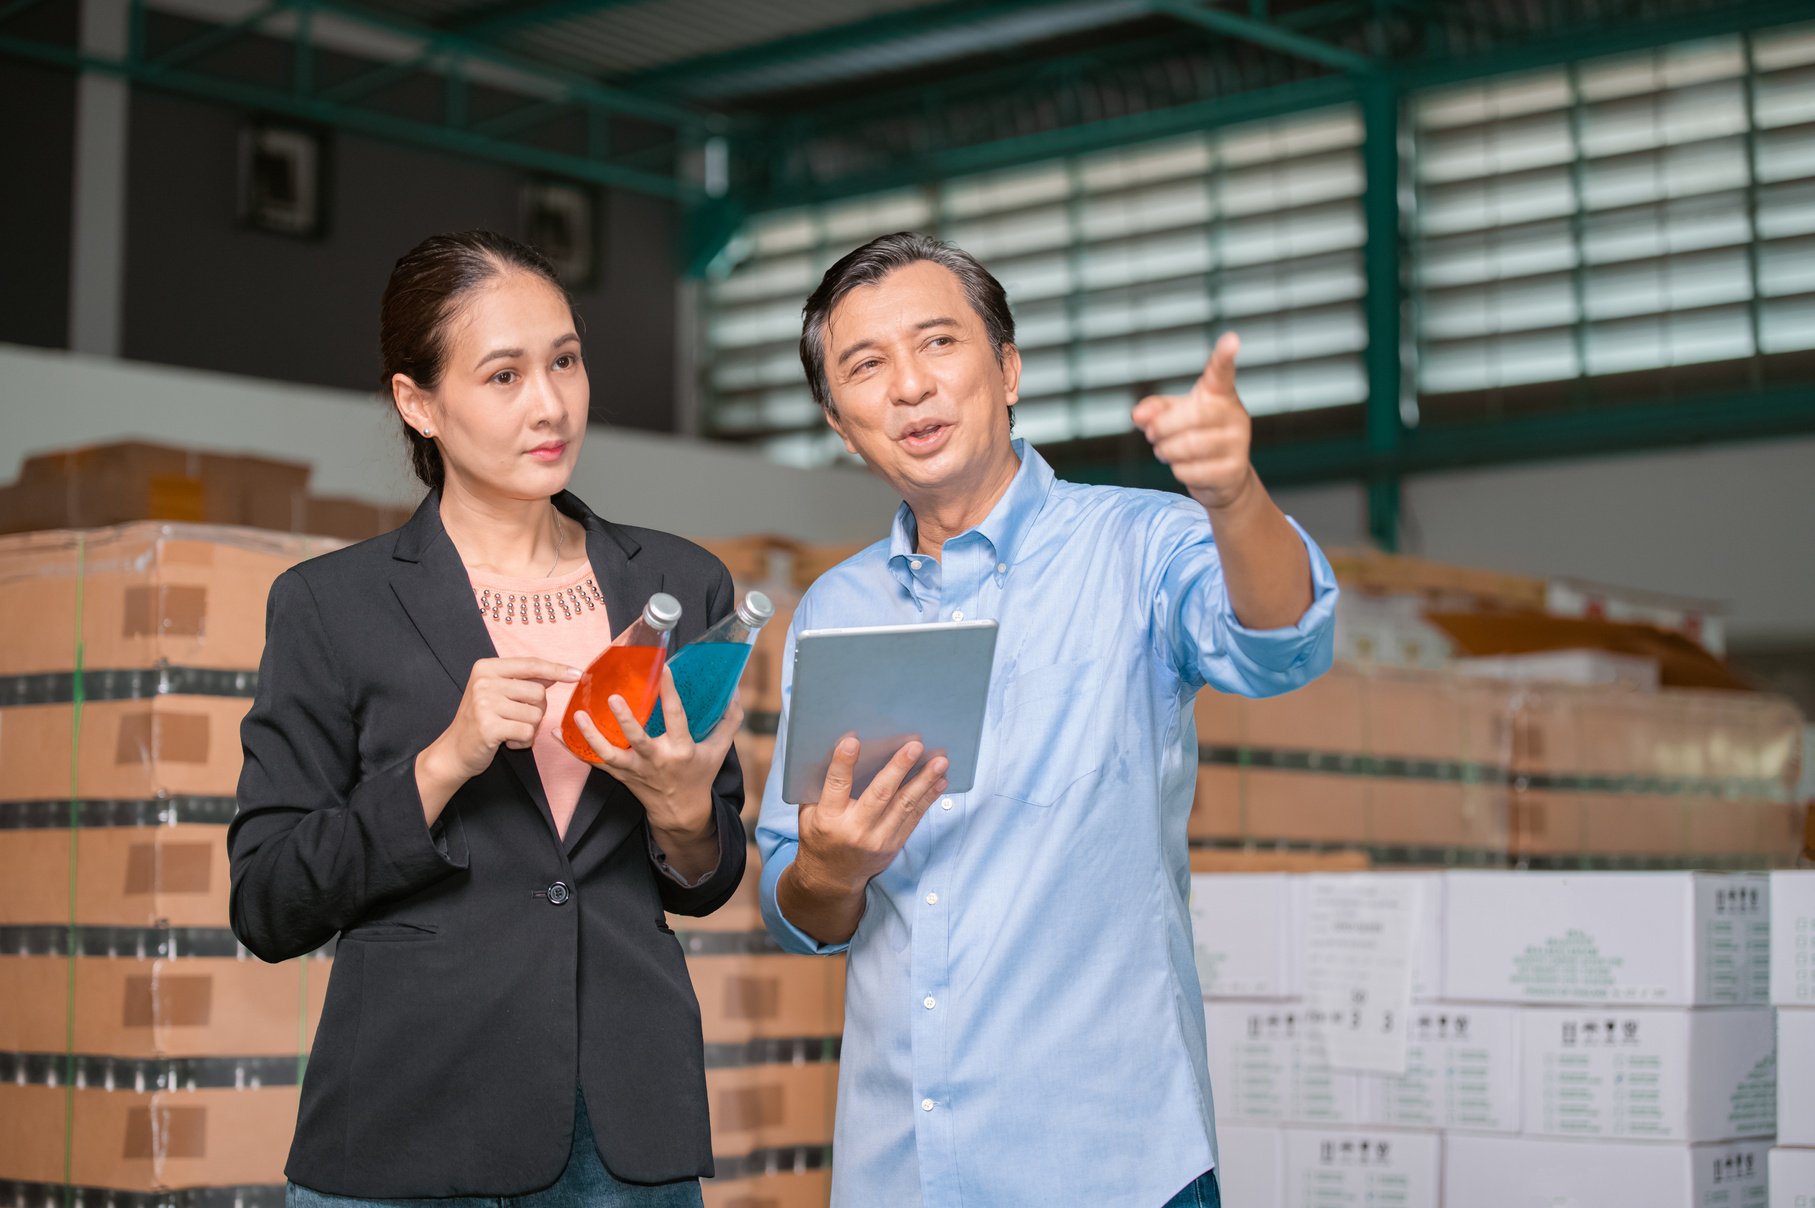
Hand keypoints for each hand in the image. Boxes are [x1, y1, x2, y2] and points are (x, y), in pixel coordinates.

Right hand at [425, 657, 579, 782]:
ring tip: (509, 731)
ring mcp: (484, 704)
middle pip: (538, 692)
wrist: (454, 751)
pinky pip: (527, 732)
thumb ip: (523, 680)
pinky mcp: (488, 727)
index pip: (530, 664)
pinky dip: (523, 741)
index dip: (556, 668)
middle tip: (517, 719)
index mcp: (486, 668)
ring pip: (535, 714)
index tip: (577, 674)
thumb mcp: (497, 692)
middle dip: (537, 709)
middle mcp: (483, 682)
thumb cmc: (481, 720)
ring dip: (529, 728)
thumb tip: (558, 670)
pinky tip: (507, 742)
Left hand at [571, 667, 741, 839]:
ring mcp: (635, 769)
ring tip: (577, 716)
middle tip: (613, 698)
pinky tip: (554, 734)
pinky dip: (572, 749)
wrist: (679, 812)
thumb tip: (734, 690)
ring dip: (591, 736)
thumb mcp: (718, 750)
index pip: (676, 717)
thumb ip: (728, 720)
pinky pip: (593, 761)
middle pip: (638, 739)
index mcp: (681, 749)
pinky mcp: (619, 775)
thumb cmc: (699, 775)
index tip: (663, 670)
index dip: (670, 693)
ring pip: (608, 754)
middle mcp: (656, 760)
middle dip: (625, 720)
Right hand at [793, 736, 948, 894]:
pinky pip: (914, 818)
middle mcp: (855, 830)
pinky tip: (940, 781)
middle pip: (880, 795)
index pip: (836, 786)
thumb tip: (843, 749)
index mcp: (828, 819)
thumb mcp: (808, 813)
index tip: (852, 741)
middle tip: (914, 746)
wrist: (830, 877)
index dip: (843, 763)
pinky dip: (929, 798)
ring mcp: (877, 839)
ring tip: (940, 761)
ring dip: (924, 781)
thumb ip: (821, 787)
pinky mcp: (893, 845)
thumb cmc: (819, 835)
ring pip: (905, 806)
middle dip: (899, 768)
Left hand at [1132, 332, 1254, 510]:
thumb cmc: (1195, 436)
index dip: (1224, 356)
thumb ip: (1154, 409)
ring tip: (1165, 452)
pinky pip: (1194, 471)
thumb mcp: (1174, 415)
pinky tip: (1183, 468)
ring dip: (1167, 451)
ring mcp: (1239, 442)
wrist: (1224, 477)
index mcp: (1219, 394)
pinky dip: (1179, 471)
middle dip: (1163, 428)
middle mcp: (1234, 414)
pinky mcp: (1235, 470)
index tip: (1231, 340)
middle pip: (1193, 416)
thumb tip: (1138, 416)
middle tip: (1152, 435)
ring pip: (1190, 446)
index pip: (1221, 372)